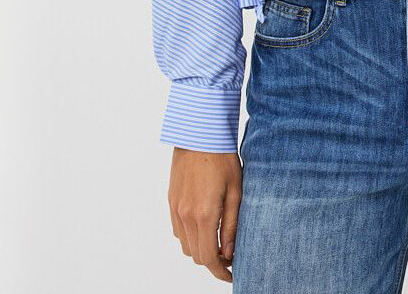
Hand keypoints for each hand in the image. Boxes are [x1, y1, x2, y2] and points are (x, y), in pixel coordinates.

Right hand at [167, 146, 241, 282]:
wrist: (200, 134)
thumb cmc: (223, 159)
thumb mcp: (236, 192)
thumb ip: (231, 225)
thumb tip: (229, 253)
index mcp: (204, 215)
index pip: (208, 258)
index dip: (220, 271)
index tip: (232, 274)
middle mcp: (186, 216)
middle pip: (195, 255)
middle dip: (212, 261)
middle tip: (229, 255)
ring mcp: (175, 209)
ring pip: (185, 245)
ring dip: (200, 248)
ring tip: (218, 239)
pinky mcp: (171, 201)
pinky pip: (178, 230)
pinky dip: (190, 235)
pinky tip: (204, 224)